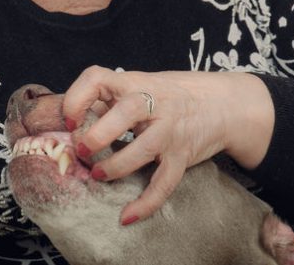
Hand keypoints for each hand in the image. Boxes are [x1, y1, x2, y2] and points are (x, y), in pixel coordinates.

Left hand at [63, 66, 274, 225]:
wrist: (223, 104)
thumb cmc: (171, 95)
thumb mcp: (140, 86)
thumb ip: (108, 99)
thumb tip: (70, 121)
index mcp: (135, 83)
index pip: (97, 79)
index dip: (77, 99)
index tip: (70, 120)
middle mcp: (154, 103)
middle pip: (125, 113)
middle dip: (97, 136)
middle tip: (83, 151)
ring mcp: (170, 130)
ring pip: (143, 150)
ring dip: (116, 166)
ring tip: (99, 175)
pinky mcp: (182, 155)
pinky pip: (164, 183)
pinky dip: (145, 203)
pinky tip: (127, 216)